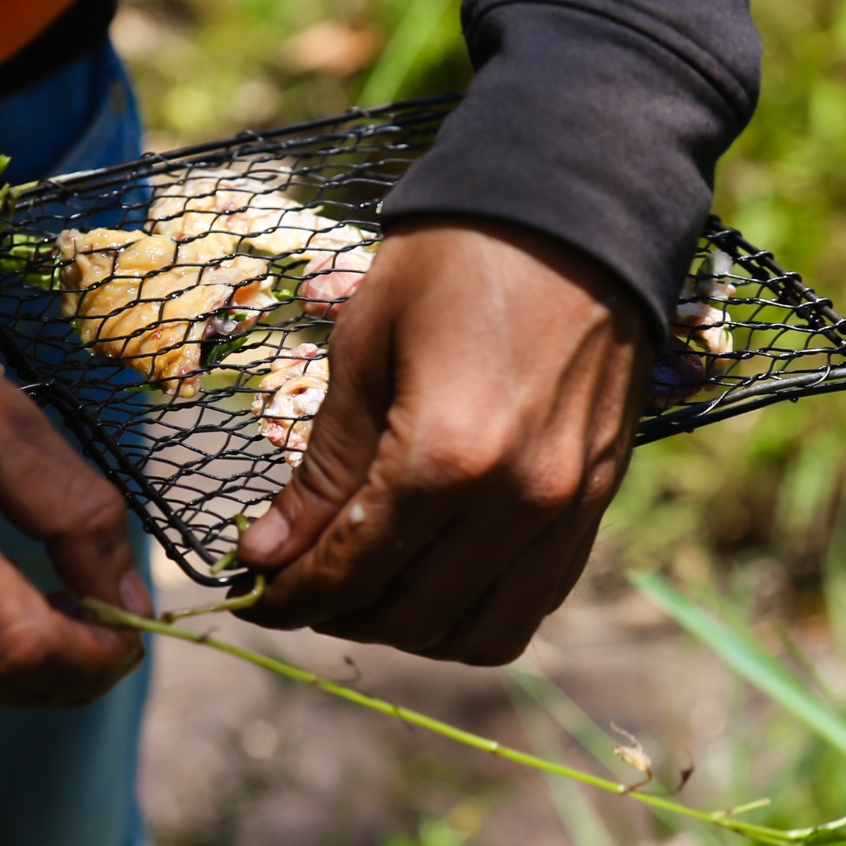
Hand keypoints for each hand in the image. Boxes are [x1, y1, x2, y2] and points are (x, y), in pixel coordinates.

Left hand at [235, 219, 652, 663]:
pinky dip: (470, 612)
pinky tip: (430, 573)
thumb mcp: (364, 348)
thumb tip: (265, 553)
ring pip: (472, 633)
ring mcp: (567, 512)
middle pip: (405, 614)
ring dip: (404, 625)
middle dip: (334, 612)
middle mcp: (516, 503)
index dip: (287, 594)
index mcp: (447, 458)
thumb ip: (322, 467)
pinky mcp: (596, 505)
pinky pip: (529, 604)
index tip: (250, 589)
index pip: (350, 572)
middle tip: (294, 580)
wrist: (579, 212)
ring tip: (361, 584)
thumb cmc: (455, 259)